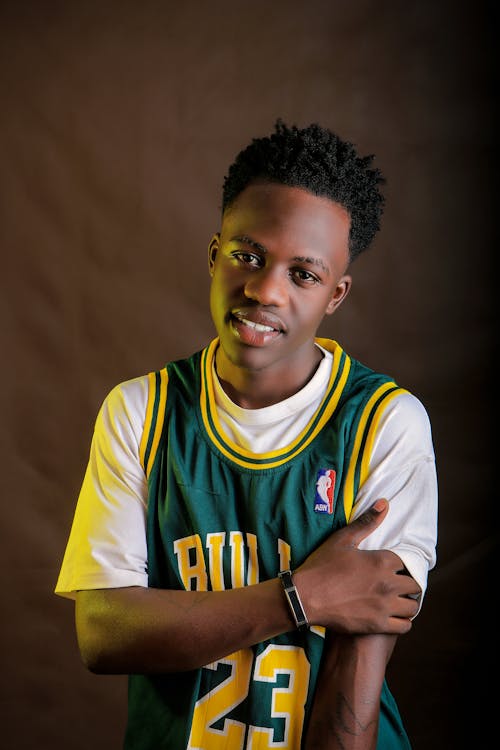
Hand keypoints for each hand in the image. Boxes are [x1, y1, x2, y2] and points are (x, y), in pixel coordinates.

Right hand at [293, 499, 420, 634]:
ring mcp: (384, 606)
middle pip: (415, 585)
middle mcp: (388, 583)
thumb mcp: (343, 539)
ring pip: (413, 606)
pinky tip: (393, 615)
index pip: (408, 562)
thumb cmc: (322, 566)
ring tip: (397, 600)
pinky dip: (403, 621)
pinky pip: (405, 626)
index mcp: (382, 561)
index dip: (402, 565)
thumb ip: (366, 522)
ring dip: (408, 602)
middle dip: (408, 583)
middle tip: (397, 584)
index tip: (395, 568)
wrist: (305, 597)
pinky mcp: (378, 624)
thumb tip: (385, 502)